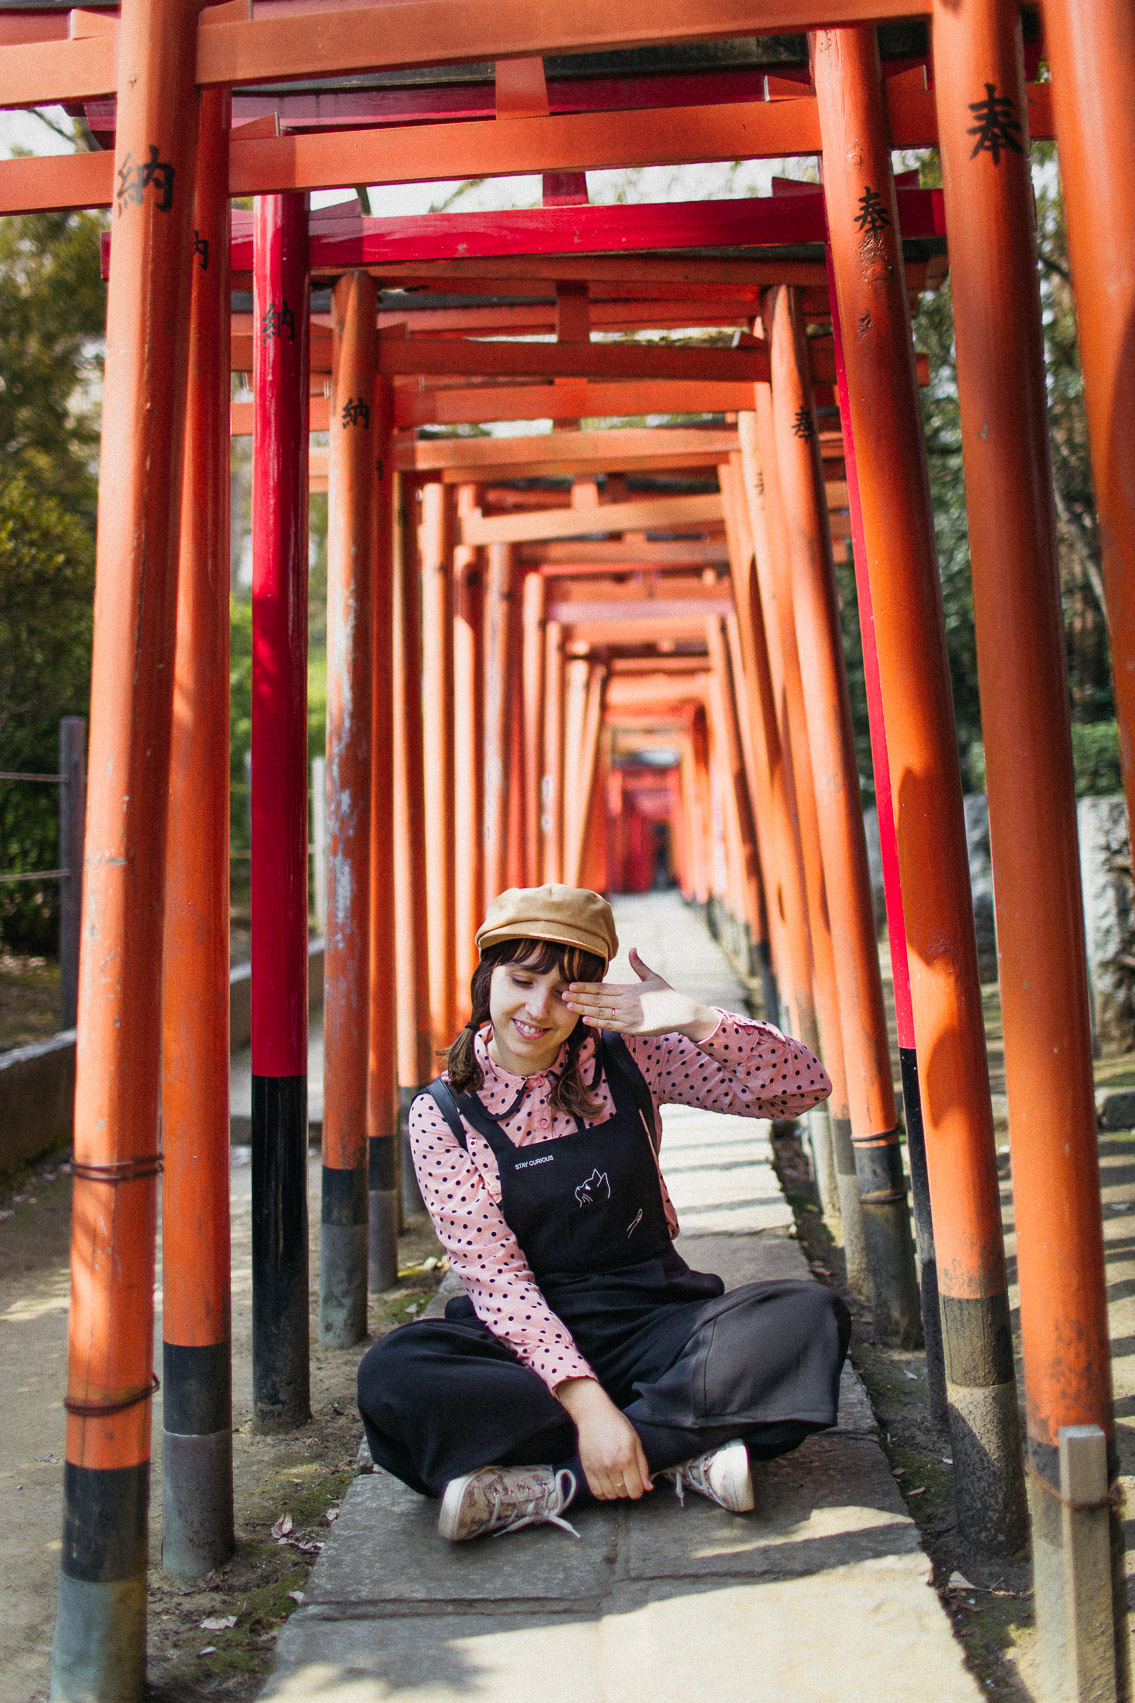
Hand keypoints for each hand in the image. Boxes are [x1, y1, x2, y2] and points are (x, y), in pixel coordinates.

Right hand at [556, 1378, 652, 1500]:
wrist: (594, 1415)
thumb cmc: (617, 1425)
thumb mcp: (636, 1442)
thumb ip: (643, 1466)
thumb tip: (648, 1487)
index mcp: (627, 1458)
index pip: (636, 1491)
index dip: (639, 1489)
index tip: (637, 1482)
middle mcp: (612, 1465)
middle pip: (623, 1494)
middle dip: (628, 1489)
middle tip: (626, 1477)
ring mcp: (598, 1468)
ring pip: (610, 1495)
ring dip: (615, 1491)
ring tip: (616, 1479)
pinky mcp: (587, 1468)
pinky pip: (596, 1492)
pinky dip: (603, 1492)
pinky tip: (606, 1483)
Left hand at [563, 948, 717, 1041]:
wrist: (681, 1012)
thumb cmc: (667, 996)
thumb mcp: (652, 978)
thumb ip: (639, 965)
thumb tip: (632, 949)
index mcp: (628, 989)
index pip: (602, 987)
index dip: (585, 986)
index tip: (571, 984)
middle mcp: (626, 1001)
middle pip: (597, 998)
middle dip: (579, 996)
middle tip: (561, 993)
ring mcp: (629, 1015)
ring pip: (601, 1011)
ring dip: (584, 1008)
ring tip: (568, 1005)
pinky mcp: (633, 1028)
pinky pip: (612, 1025)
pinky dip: (598, 1023)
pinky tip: (586, 1020)